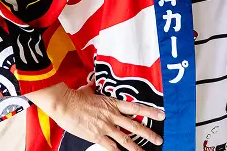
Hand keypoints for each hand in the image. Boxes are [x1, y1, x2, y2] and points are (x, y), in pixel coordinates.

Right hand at [27, 82, 164, 150]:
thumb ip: (94, 88)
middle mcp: (113, 116)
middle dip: (148, 133)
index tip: (161, 115)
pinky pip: (111, 147)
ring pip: (126, 139)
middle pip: (135, 126)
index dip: (150, 111)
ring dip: (137, 147)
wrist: (65, 104)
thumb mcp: (89, 90)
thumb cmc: (76, 96)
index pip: (136, 108)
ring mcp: (106, 127)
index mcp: (113, 103)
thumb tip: (93, 82)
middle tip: (159, 138)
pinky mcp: (97, 136)